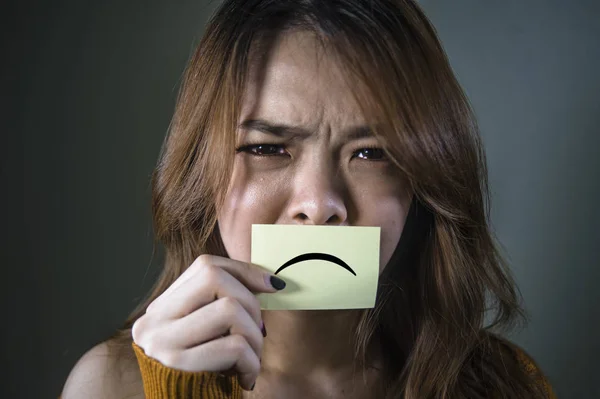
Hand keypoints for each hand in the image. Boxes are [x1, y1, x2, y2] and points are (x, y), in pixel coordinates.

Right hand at [132, 254, 284, 390]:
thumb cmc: (206, 375)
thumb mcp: (207, 335)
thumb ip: (221, 305)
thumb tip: (270, 281)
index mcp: (160, 309)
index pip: (205, 266)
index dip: (244, 271)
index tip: (272, 285)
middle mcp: (153, 321)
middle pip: (214, 278)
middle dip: (251, 303)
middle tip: (258, 333)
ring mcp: (161, 341)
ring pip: (229, 308)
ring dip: (254, 337)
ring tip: (251, 359)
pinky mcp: (177, 364)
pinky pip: (233, 346)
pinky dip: (251, 362)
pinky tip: (246, 377)